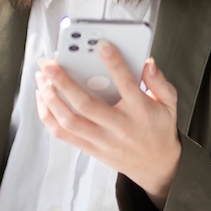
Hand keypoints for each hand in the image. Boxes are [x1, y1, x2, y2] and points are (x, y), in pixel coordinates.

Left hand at [34, 41, 181, 209]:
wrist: (156, 166)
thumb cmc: (159, 128)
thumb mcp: (169, 104)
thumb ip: (159, 82)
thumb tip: (147, 62)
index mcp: (140, 111)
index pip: (127, 84)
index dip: (114, 63)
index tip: (100, 44)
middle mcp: (119, 127)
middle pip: (85, 104)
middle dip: (63, 81)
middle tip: (49, 63)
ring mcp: (101, 140)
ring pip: (68, 120)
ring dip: (50, 97)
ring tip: (41, 77)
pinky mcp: (90, 148)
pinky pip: (62, 134)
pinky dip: (47, 115)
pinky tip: (42, 97)